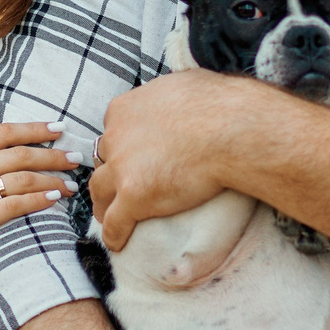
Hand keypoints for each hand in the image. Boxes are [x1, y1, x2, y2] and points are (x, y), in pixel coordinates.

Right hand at [0, 122, 77, 285]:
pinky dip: (36, 200)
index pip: (2, 133)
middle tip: (76, 157)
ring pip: (19, 179)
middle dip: (52, 154)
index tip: (59, 128)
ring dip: (51, 179)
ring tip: (70, 184)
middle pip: (17, 154)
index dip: (34, 128)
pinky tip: (53, 199)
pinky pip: (12, 206)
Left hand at [90, 71, 251, 248]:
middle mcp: (116, 137)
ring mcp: (122, 168)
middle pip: (103, 159)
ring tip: (108, 216)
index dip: (122, 145)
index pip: (113, 129)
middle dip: (108, 173)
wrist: (230, 128)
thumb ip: (170, 93)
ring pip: (99, 191)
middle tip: (116, 186)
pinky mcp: (134, 196)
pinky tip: (118, 244)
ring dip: (102, 204)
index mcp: (125, 109)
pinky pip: (115, 222)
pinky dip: (114, 234)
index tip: (131, 155)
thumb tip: (182, 92)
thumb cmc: (218, 104)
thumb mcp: (183, 85)